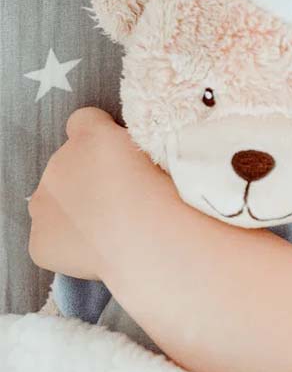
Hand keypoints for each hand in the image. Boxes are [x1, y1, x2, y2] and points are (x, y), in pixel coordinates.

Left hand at [27, 106, 171, 280]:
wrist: (152, 241)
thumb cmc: (171, 195)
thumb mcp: (162, 152)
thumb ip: (138, 145)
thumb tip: (136, 158)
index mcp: (91, 135)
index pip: (85, 120)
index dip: (103, 138)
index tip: (123, 156)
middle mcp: (59, 162)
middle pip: (68, 164)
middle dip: (90, 178)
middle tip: (124, 199)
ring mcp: (43, 203)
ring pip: (55, 202)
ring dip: (76, 210)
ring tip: (112, 230)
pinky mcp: (40, 240)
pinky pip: (50, 238)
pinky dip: (68, 245)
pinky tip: (98, 251)